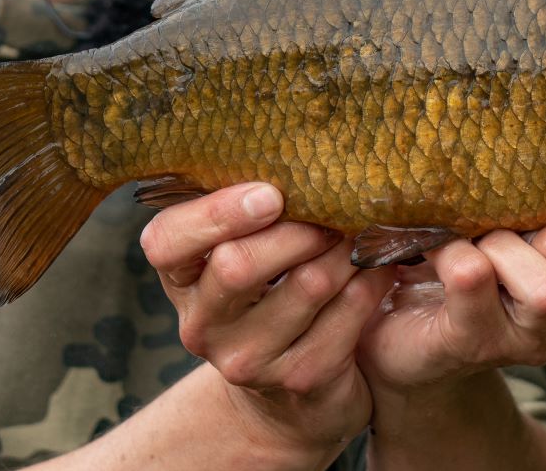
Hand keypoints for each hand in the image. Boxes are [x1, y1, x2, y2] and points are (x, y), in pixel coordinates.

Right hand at [139, 182, 393, 460]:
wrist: (284, 394)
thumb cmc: (264, 291)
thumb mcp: (235, 251)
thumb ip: (241, 210)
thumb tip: (289, 151)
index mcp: (179, 277)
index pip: (166, 241)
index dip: (216, 213)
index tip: (269, 194)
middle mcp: (201, 323)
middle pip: (238, 265)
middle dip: (296, 228)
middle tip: (333, 207)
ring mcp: (247, 359)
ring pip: (306, 286)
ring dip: (343, 248)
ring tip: (363, 228)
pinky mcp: (298, 379)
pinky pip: (346, 318)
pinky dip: (369, 283)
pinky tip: (379, 267)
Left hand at [356, 184, 545, 394]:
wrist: (405, 332)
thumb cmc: (471, 255)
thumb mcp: (516, 215)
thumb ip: (544, 184)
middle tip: (528, 225)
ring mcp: (526, 333)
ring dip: (508, 250)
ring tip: (475, 241)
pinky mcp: (472, 341)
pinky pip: (475, 289)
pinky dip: (457, 257)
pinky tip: (442, 250)